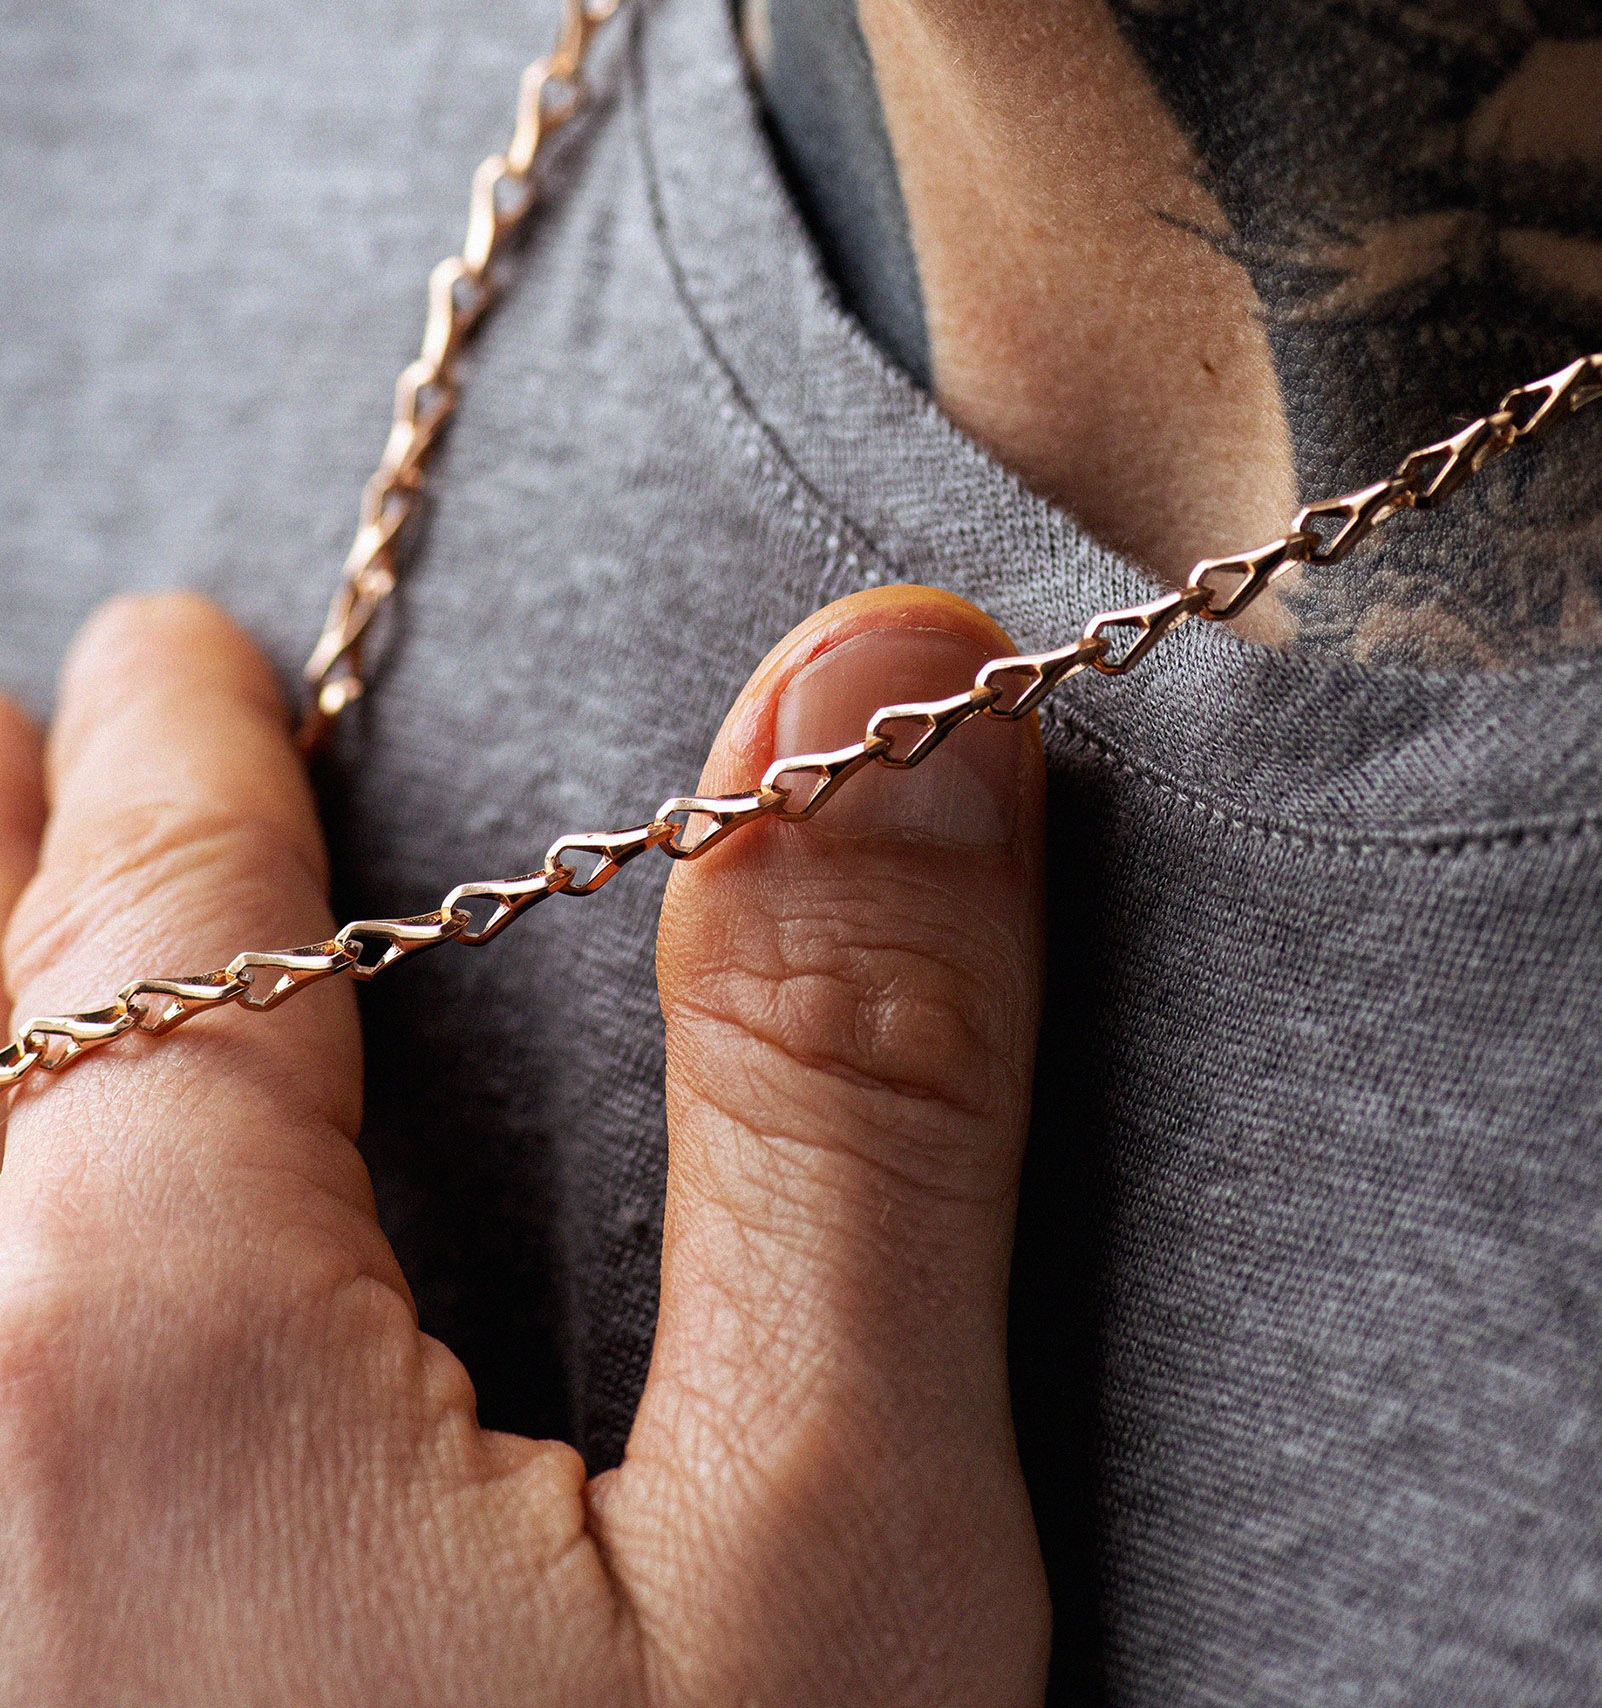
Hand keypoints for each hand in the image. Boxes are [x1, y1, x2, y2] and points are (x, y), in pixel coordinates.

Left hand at [0, 587, 1048, 1703]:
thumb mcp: (841, 1579)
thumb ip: (854, 1106)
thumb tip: (886, 675)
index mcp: (130, 1363)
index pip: (147, 926)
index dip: (178, 753)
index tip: (182, 649)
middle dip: (8, 853)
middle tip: (43, 746)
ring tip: (31, 927)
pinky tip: (59, 1267)